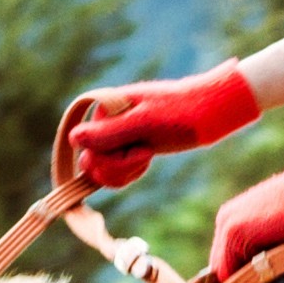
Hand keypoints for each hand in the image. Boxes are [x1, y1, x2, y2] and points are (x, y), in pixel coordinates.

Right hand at [54, 61, 263, 190]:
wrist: (211, 111)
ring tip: (149, 155)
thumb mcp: (145, 124)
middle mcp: (105, 121)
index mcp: (104, 110)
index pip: (87, 151)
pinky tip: (148, 159)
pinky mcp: (127, 144)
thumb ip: (109, 133)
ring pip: (102, 170)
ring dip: (126, 171)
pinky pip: (114, 169)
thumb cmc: (182, 113)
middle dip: (120, 167)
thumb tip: (73, 139)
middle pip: (92, 163)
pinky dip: (130, 172)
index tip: (142, 151)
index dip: (111, 160)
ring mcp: (116, 134)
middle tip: (147, 154)